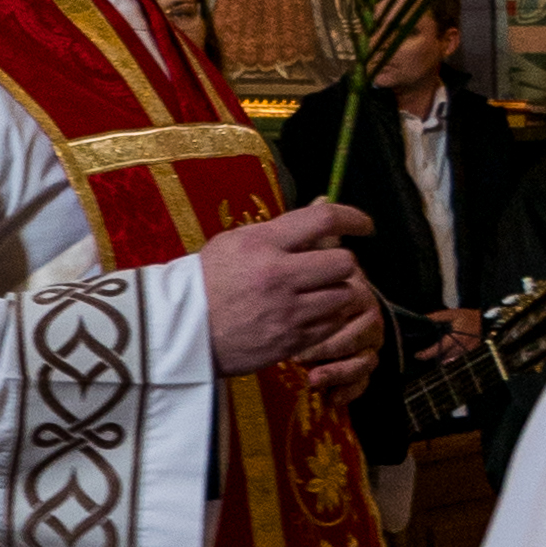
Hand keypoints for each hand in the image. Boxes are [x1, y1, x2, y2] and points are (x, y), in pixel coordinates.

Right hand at [202, 200, 379, 387]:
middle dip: (343, 264)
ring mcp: (288, 311)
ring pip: (344, 296)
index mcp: (262, 244)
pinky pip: (332, 325)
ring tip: (321, 293)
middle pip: (344, 262)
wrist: (181, 332)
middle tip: (330, 268)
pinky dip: (329, 318)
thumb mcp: (235, 243)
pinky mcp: (292, 340)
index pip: (324, 220)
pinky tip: (312, 315)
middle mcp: (279, 275)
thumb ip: (280, 229)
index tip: (364, 225)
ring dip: (338, 292)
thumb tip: (323, 206)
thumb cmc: (206, 282)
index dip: (353, 218)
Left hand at [424, 307, 484, 369]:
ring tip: (432, 352)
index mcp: (455, 339)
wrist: (485, 320)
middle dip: (433, 356)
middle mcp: (460, 347)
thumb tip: (425, 318)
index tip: (417, 355)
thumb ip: (438, 316)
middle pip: (443, 357)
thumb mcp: (452, 313)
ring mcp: (466, 351)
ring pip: (450, 358)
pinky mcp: (469, 351)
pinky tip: (445, 352)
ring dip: (442, 356)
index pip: (438, 350)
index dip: (426, 354)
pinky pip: (456, 357)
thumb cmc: (469, 316)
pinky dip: (449, 355)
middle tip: (423, 354)